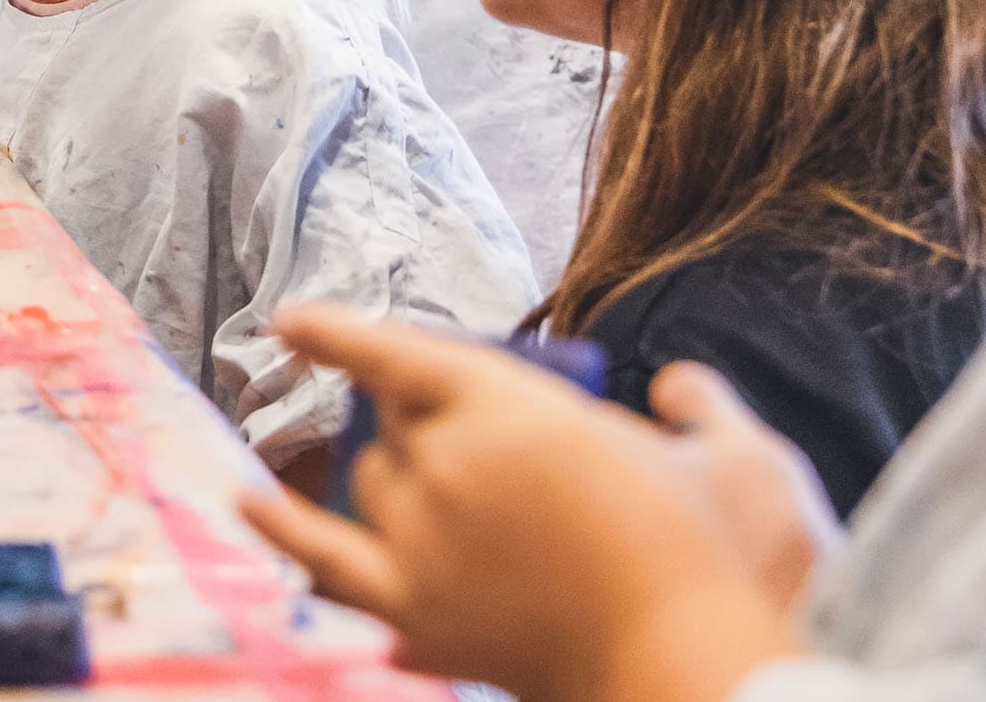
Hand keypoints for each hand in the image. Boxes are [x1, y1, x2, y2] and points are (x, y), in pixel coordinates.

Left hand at [234, 306, 815, 701]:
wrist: (687, 668)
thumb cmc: (713, 566)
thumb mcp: (739, 464)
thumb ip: (701, 408)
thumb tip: (677, 387)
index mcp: (510, 407)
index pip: (399, 354)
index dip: (340, 332)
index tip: (293, 318)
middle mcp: (446, 460)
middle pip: (395, 420)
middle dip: (424, 422)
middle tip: (479, 451)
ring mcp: (420, 537)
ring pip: (370, 482)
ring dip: (396, 479)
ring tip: (447, 496)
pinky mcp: (412, 609)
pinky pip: (322, 556)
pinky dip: (280, 527)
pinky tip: (246, 500)